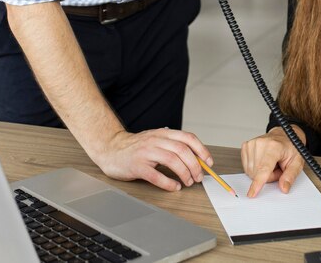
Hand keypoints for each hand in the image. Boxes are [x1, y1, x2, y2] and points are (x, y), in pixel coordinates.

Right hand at [95, 127, 213, 191]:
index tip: (209, 162)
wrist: (111, 149)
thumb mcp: (156, 139)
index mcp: (163, 134)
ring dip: (184, 173)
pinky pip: (156, 175)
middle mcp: (156, 140)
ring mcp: (146, 152)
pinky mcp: (137, 165)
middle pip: (182, 150)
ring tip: (188, 182)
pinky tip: (174, 187)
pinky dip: (168, 183)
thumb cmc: (136, 147)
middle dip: (195, 165)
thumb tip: (195, 156)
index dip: (201, 150)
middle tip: (199, 177)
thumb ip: (172, 144)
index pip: (188, 138)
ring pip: (172, 161)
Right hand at [241, 126, 304, 196]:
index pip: (264, 168)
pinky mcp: (246, 146)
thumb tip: (284, 187)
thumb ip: (291, 176)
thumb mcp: (297, 162)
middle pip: (258, 173)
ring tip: (271, 164)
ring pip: (251, 172)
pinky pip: (247, 167)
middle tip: (278, 168)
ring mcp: (252, 144)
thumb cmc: (290, 148)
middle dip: (268, 176)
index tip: (252, 193)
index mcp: (274, 146)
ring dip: (261, 173)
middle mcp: (261, 143)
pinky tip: (263, 161)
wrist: (283, 135)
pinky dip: (255, 168)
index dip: (258, 182)